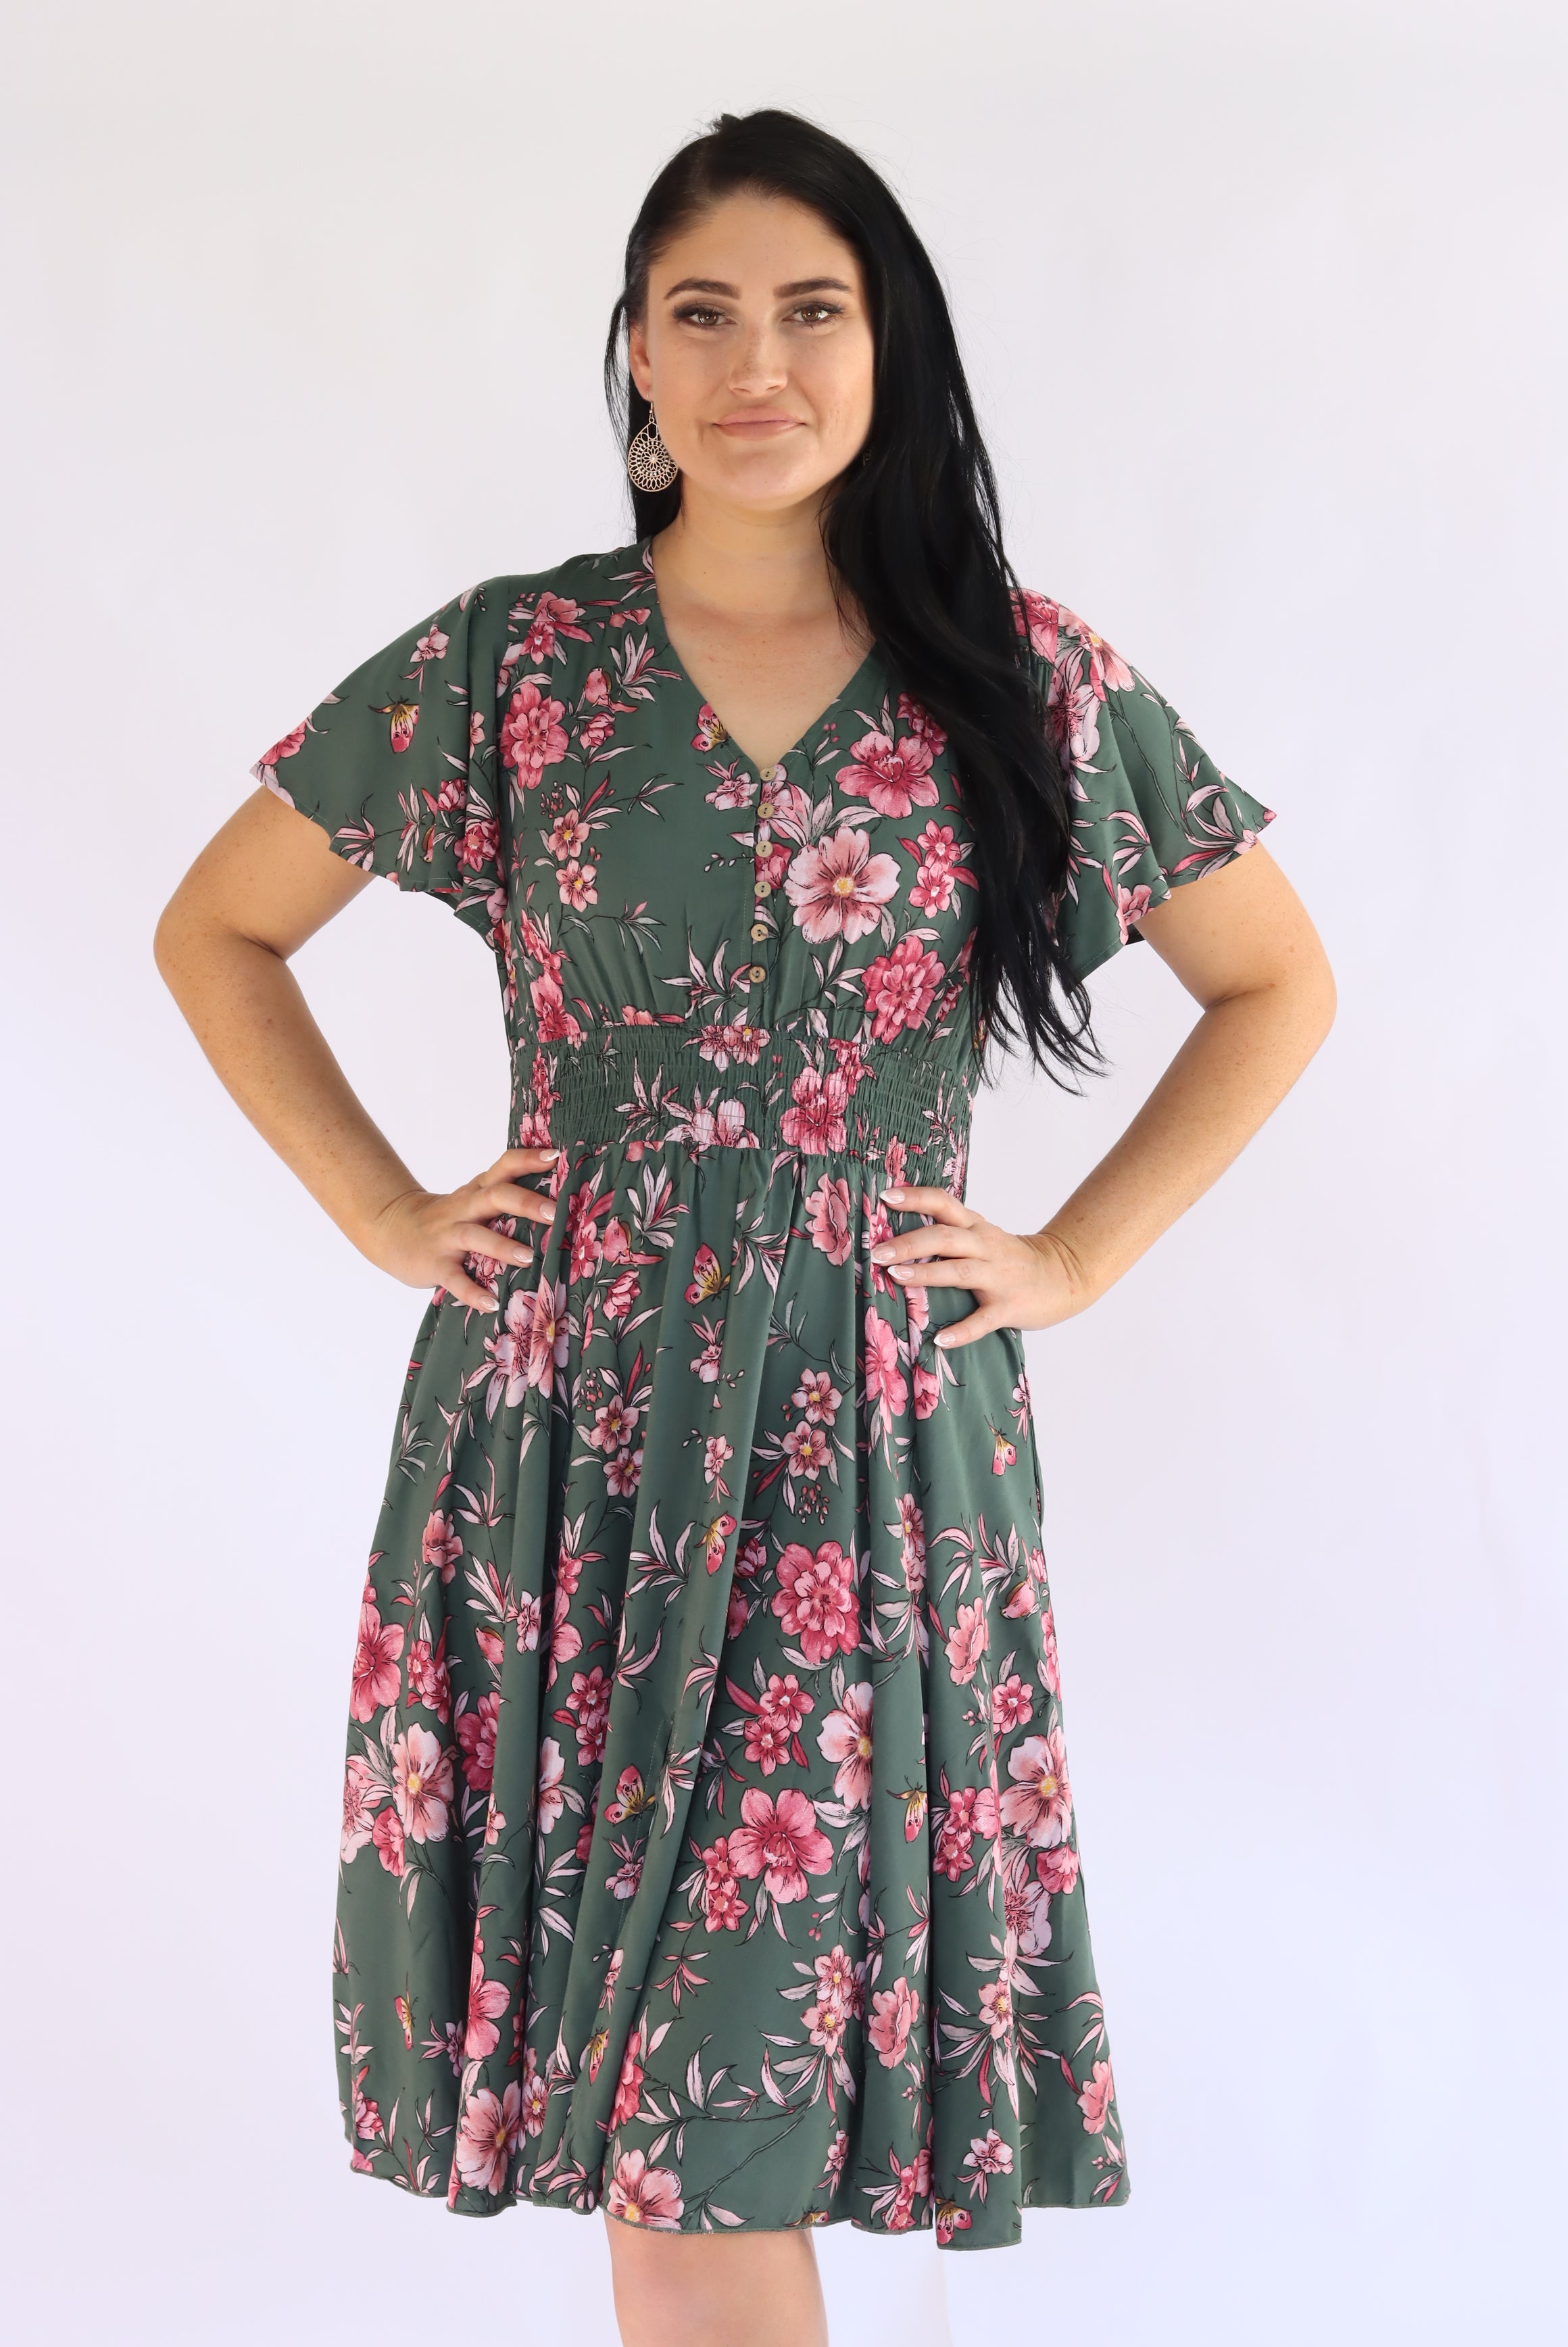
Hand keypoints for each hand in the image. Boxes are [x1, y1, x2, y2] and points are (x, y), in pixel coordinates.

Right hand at [358, 1146, 562, 1312]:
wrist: (391, 1229)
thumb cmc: (447, 1217)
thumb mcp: (472, 1199)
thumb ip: (505, 1196)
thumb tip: (558, 1201)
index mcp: (477, 1191)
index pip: (504, 1167)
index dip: (528, 1160)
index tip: (556, 1156)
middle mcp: (464, 1209)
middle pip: (495, 1197)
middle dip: (525, 1203)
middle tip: (556, 1213)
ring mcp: (447, 1236)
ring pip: (475, 1236)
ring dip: (502, 1246)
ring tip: (527, 1257)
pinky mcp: (435, 1264)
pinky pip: (454, 1279)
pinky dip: (472, 1292)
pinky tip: (491, 1304)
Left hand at [870, 1185, 1095, 1349]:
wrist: (1064, 1275)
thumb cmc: (1011, 1257)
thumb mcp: (983, 1235)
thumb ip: (950, 1230)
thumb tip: (897, 1233)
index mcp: (976, 1227)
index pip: (943, 1203)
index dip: (915, 1198)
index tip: (885, 1197)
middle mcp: (986, 1247)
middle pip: (944, 1237)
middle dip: (909, 1243)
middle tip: (876, 1252)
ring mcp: (998, 1277)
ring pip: (959, 1272)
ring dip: (926, 1274)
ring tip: (896, 1277)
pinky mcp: (1008, 1307)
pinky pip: (982, 1320)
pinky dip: (961, 1331)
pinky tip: (940, 1339)